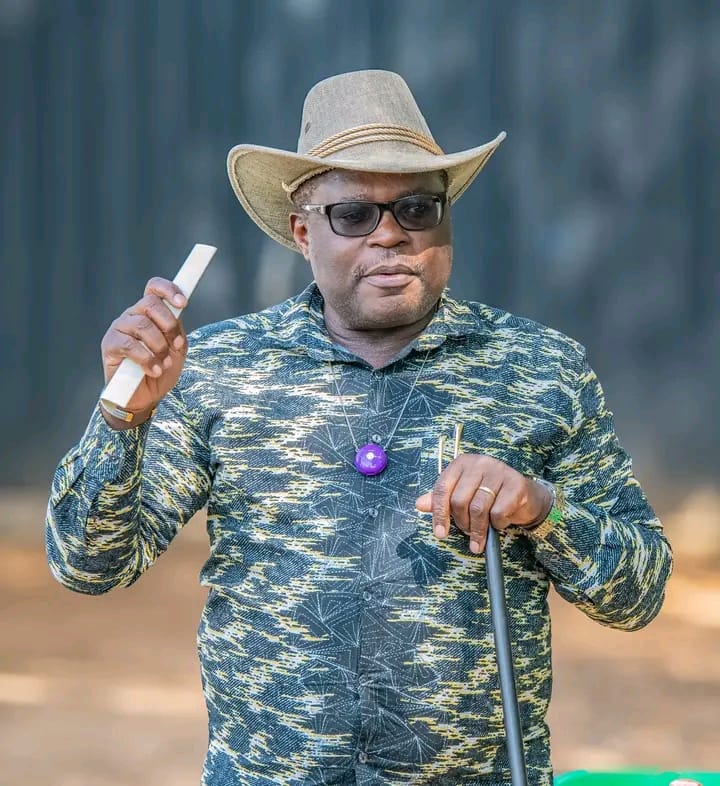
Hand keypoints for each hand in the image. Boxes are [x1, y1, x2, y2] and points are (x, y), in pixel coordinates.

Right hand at [100, 278, 187, 418]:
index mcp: (150, 313)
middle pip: (150, 303)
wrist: (144, 396)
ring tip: (164, 364)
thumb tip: (178, 312)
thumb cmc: (161, 369)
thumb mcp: (176, 349)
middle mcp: (133, 315)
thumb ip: (177, 330)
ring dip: (159, 346)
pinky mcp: (109, 345)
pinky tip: (153, 370)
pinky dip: (146, 359)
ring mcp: (119, 328)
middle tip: (177, 345)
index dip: (169, 290)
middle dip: (169, 325)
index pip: (154, 288)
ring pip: (142, 325)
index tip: (183, 304)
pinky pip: (129, 345)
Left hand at [415, 454, 550, 553]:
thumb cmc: (489, 495)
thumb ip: (441, 499)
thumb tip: (419, 504)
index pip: (442, 488)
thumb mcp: (463, 495)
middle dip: (461, 523)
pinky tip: (499, 523)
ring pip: (478, 509)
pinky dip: (497, 525)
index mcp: (462, 463)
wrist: (525, 496)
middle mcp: (479, 463)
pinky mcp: (515, 484)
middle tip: (467, 532)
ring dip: (477, 529)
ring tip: (479, 536)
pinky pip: (498, 513)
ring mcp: (499, 471)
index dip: (439, 513)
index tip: (440, 533)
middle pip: (459, 500)